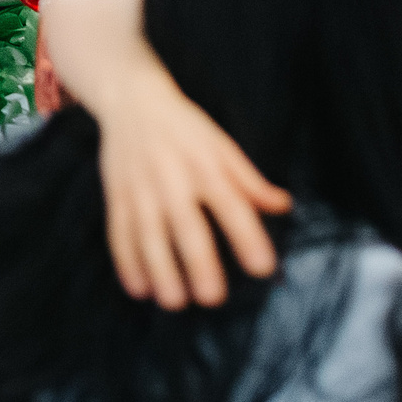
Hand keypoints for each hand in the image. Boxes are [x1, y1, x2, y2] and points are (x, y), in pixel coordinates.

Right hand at [93, 76, 291, 308]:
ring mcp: (141, 189)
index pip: (232, 205)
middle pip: (187, 226)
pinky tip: (138, 288)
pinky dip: (126, 262)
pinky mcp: (116, 195)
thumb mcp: (222, 146)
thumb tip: (284, 207)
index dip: (248, 237)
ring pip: (148, 235)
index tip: (263, 268)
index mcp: (207, 166)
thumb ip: (250, 181)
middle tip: (212, 298)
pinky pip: (119, 233)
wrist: (131, 99)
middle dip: (198, 263)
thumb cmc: (185, 127)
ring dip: (159, 270)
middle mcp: (173, 179)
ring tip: (174, 301)